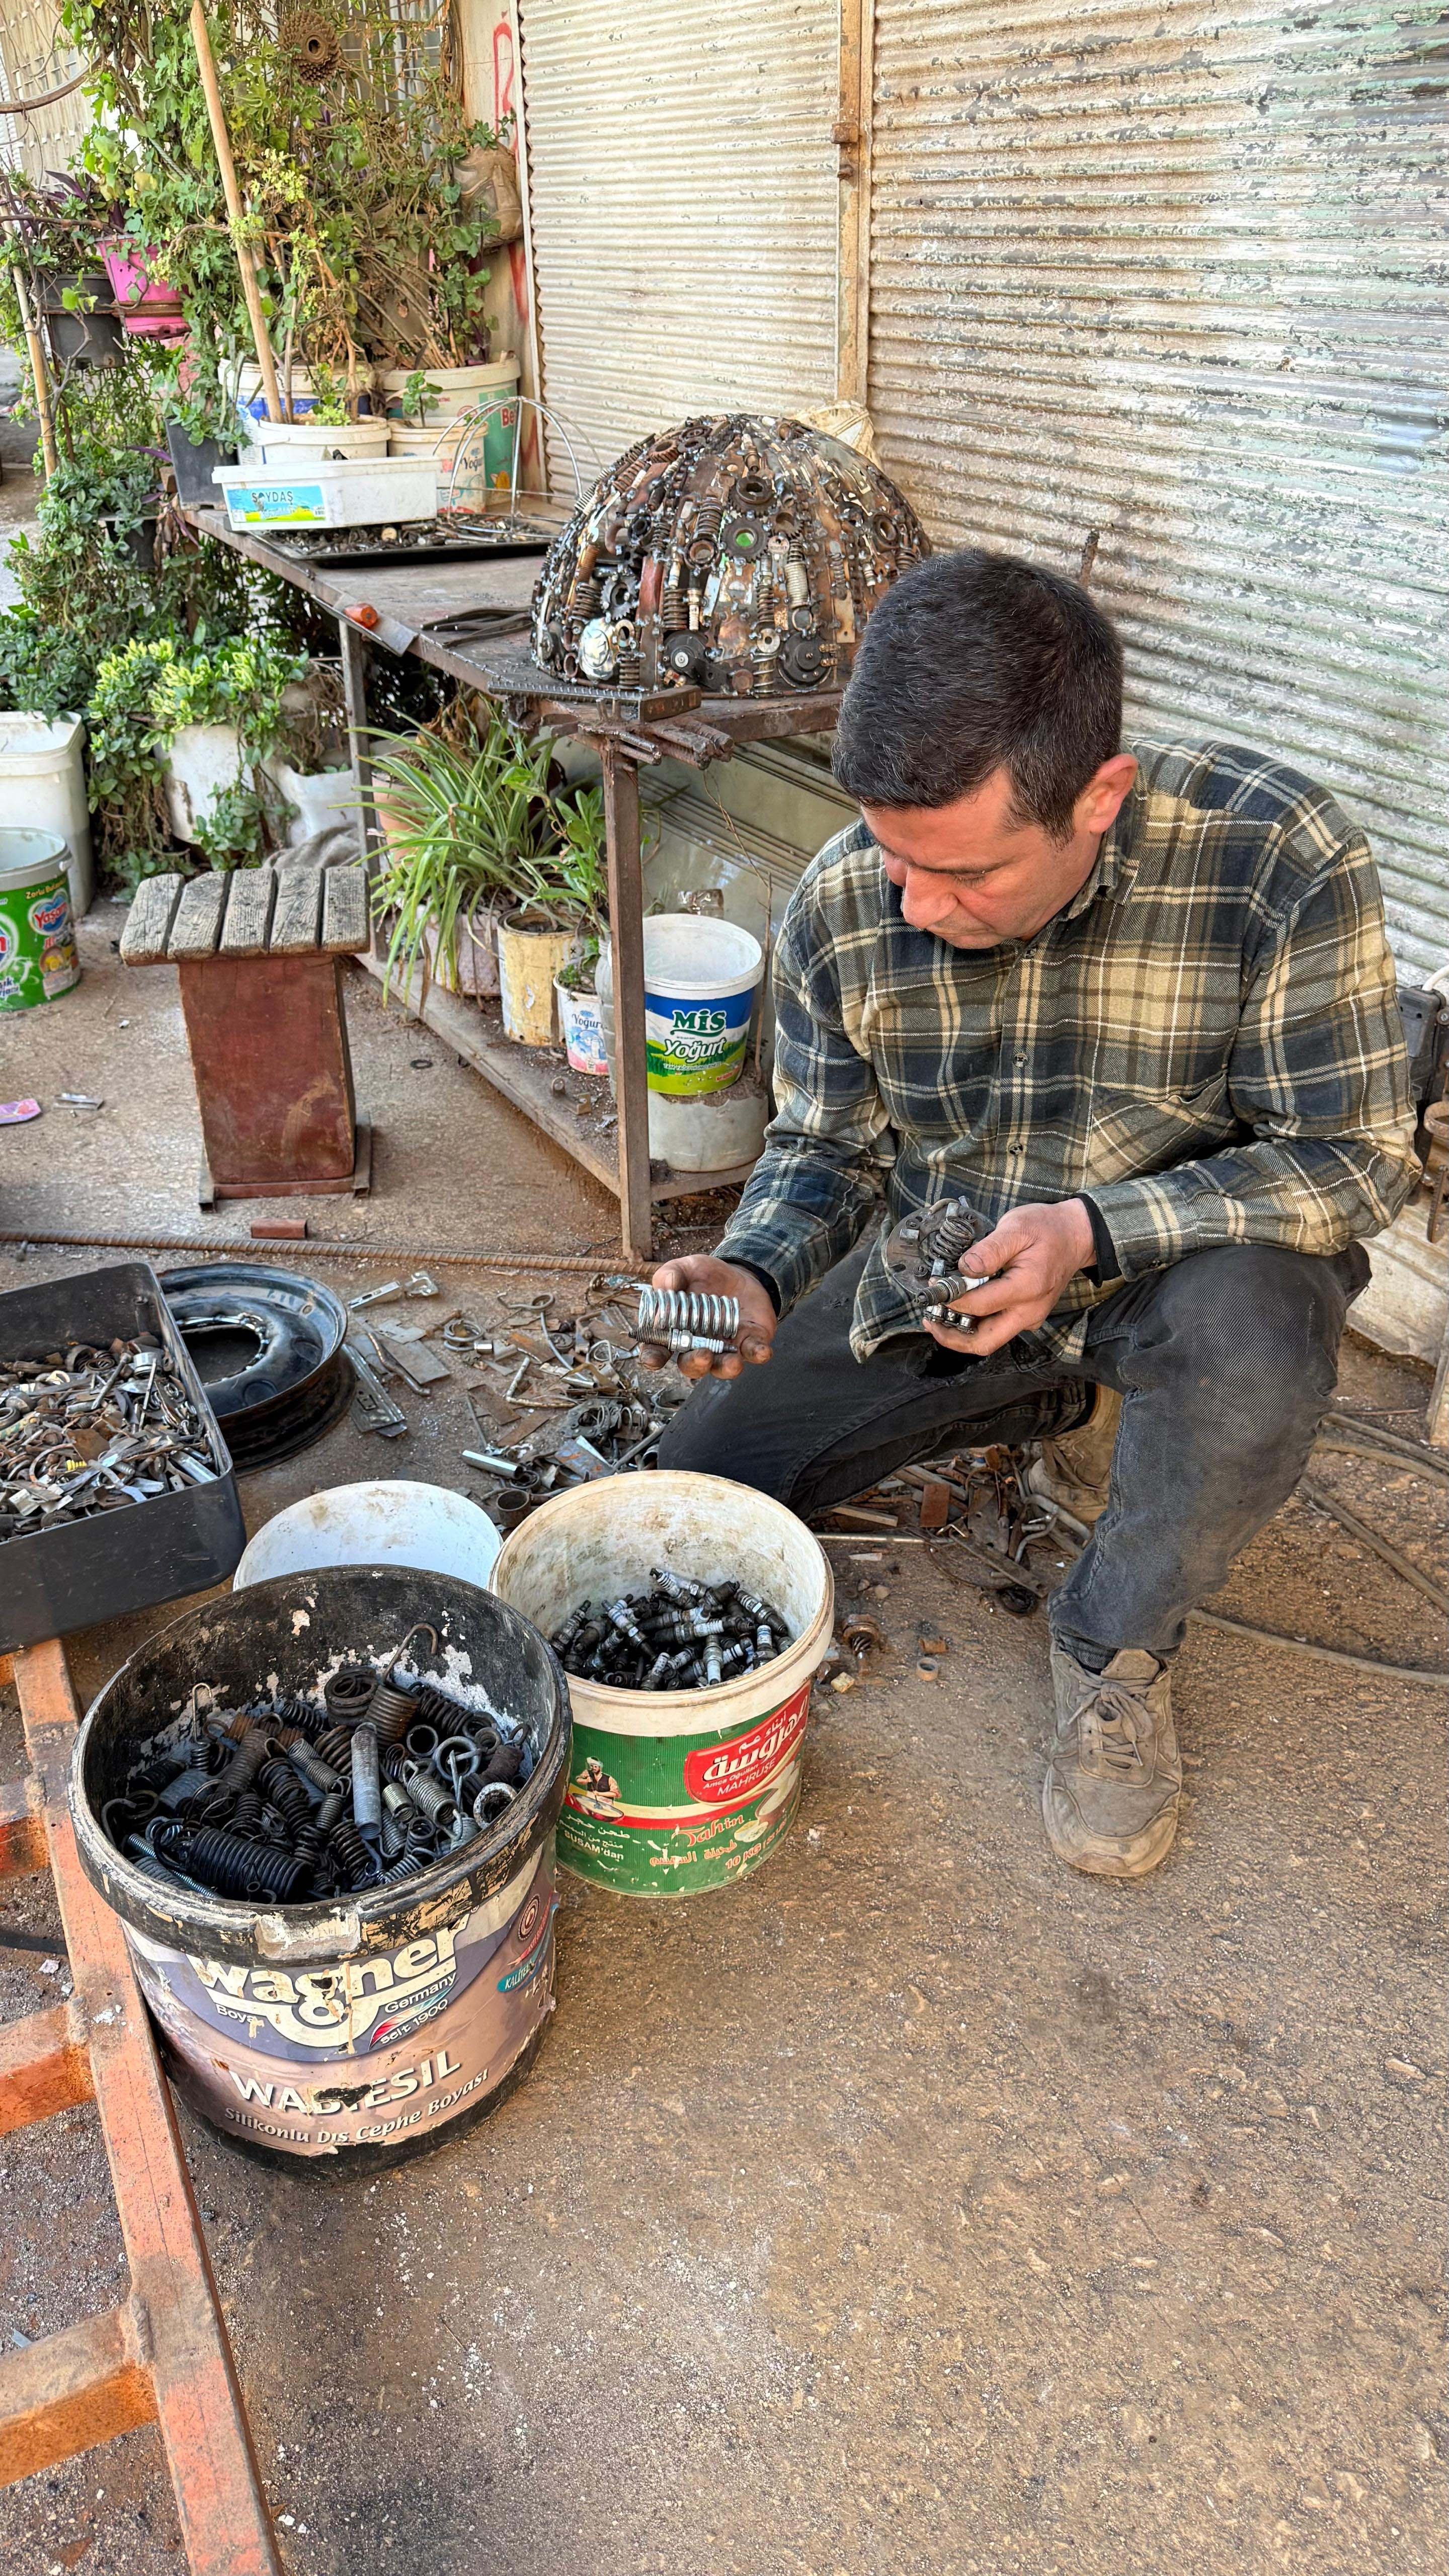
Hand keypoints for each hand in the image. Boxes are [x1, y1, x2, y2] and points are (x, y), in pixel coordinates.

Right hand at [639, 1255, 776, 1381]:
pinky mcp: (748, 1343)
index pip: (657, 1350)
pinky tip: (762, 1351)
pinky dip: (757, 1354)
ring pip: (721, 1367)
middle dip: (695, 1365)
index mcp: (673, 1332)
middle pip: (691, 1365)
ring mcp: (723, 1348)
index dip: (653, 1357)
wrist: (738, 1274)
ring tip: (732, 1363)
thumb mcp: (685, 1268)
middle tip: (701, 1356)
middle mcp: (696, 1346)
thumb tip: (667, 1285)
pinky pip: (752, 1353)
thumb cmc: (703, 1276)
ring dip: (726, 1368)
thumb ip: (671, 1274)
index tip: (653, 1359)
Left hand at [924, 1199, 1094, 1358]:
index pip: (979, 1305)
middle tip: (930, 1320)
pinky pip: (997, 1329)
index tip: (933, 1286)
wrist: (1075, 1235)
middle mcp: (1030, 1311)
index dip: (951, 1299)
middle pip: (985, 1342)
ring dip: (961, 1334)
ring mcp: (1030, 1317)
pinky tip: (960, 1310)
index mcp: (1027, 1288)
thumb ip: (989, 1250)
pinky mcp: (1027, 1316)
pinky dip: (975, 1325)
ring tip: (939, 1318)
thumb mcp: (1016, 1228)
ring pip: (990, 1340)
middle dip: (952, 1337)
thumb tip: (963, 1268)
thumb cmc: (1046, 1228)